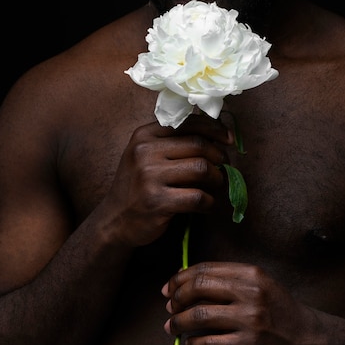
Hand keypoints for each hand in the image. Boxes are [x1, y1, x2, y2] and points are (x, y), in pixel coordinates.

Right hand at [103, 114, 232, 246]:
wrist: (115, 220)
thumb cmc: (138, 185)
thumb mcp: (147, 154)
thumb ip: (174, 140)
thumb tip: (218, 130)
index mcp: (145, 135)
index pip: (188, 123)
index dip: (214, 129)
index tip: (229, 139)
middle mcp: (145, 151)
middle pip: (198, 145)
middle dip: (219, 156)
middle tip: (224, 166)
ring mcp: (149, 176)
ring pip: (201, 169)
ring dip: (217, 178)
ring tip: (216, 184)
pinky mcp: (157, 201)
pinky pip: (198, 197)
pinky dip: (209, 202)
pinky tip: (207, 204)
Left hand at [162, 261, 317, 344]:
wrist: (305, 336)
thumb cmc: (276, 307)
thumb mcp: (257, 283)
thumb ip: (227, 279)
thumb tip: (185, 282)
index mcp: (251, 273)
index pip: (206, 269)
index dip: (181, 277)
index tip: (170, 286)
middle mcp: (250, 293)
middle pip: (199, 289)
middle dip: (177, 298)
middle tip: (169, 306)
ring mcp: (249, 320)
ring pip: (200, 316)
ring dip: (179, 321)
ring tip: (173, 325)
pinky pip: (208, 344)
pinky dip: (193, 344)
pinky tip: (191, 342)